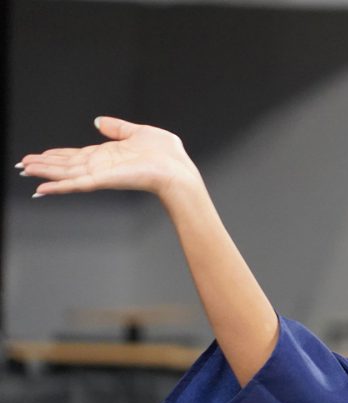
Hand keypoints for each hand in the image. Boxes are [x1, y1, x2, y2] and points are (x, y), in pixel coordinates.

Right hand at [17, 116, 203, 200]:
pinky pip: (76, 185)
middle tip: (22, 164)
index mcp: (109, 155)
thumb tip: (99, 121)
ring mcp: (101, 174)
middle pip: (66, 165)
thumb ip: (117, 127)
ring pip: (65, 174)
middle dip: (44, 164)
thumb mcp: (138, 132)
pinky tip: (41, 189)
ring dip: (44, 173)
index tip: (39, 154)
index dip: (56, 155)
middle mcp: (102, 166)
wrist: (178, 170)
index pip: (77, 155)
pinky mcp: (104, 181)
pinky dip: (58, 187)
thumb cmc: (167, 155)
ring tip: (25, 170)